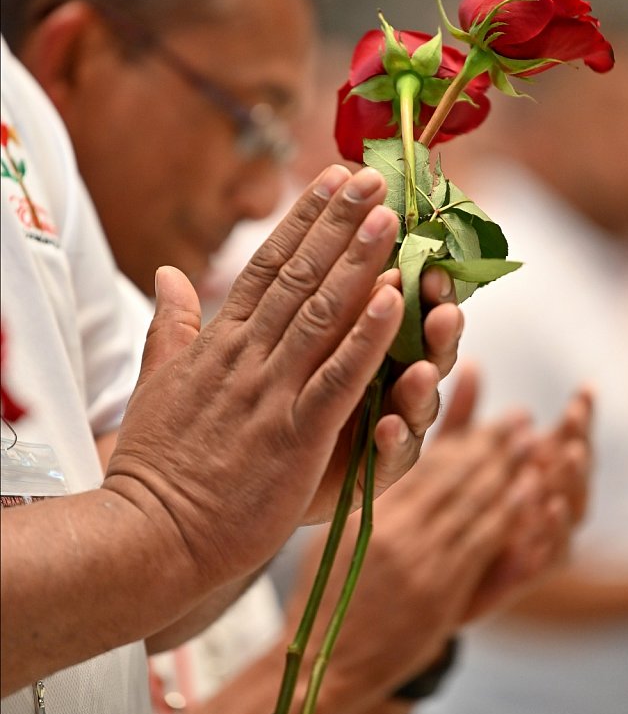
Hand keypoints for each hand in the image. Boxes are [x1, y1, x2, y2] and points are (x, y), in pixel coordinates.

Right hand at [105, 165, 432, 591]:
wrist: (147, 535)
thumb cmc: (156, 466)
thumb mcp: (156, 384)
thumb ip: (171, 325)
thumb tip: (169, 274)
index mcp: (218, 344)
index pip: (264, 266)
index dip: (301, 220)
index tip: (329, 179)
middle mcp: (246, 357)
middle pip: (299, 276)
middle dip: (338, 222)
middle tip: (372, 178)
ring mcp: (271, 394)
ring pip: (322, 315)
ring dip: (358, 262)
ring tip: (388, 216)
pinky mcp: (293, 436)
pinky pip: (338, 378)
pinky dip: (368, 337)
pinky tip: (395, 299)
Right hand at [284, 369, 539, 706]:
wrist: (326, 663)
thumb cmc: (324, 599)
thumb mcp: (333, 538)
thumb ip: (365, 500)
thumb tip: (388, 459)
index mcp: (369, 513)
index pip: (425, 465)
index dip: (461, 437)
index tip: (486, 416)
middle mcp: (398, 530)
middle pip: (454, 477)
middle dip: (492, 445)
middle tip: (520, 419)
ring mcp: (422, 561)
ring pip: (473, 505)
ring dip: (509, 472)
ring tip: (534, 445)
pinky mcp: (441, 591)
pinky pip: (481, 544)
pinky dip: (508, 515)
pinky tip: (530, 494)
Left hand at [461, 386, 593, 621]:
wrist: (419, 580)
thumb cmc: (440, 511)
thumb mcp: (448, 457)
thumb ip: (463, 417)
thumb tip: (470, 363)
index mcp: (534, 472)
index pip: (567, 438)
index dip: (580, 417)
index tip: (584, 392)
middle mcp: (544, 504)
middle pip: (576, 474)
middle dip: (579, 447)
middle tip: (577, 426)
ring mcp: (539, 540)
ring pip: (569, 512)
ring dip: (572, 482)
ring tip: (568, 456)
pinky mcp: (524, 573)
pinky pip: (548, 556)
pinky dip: (551, 530)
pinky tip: (548, 506)